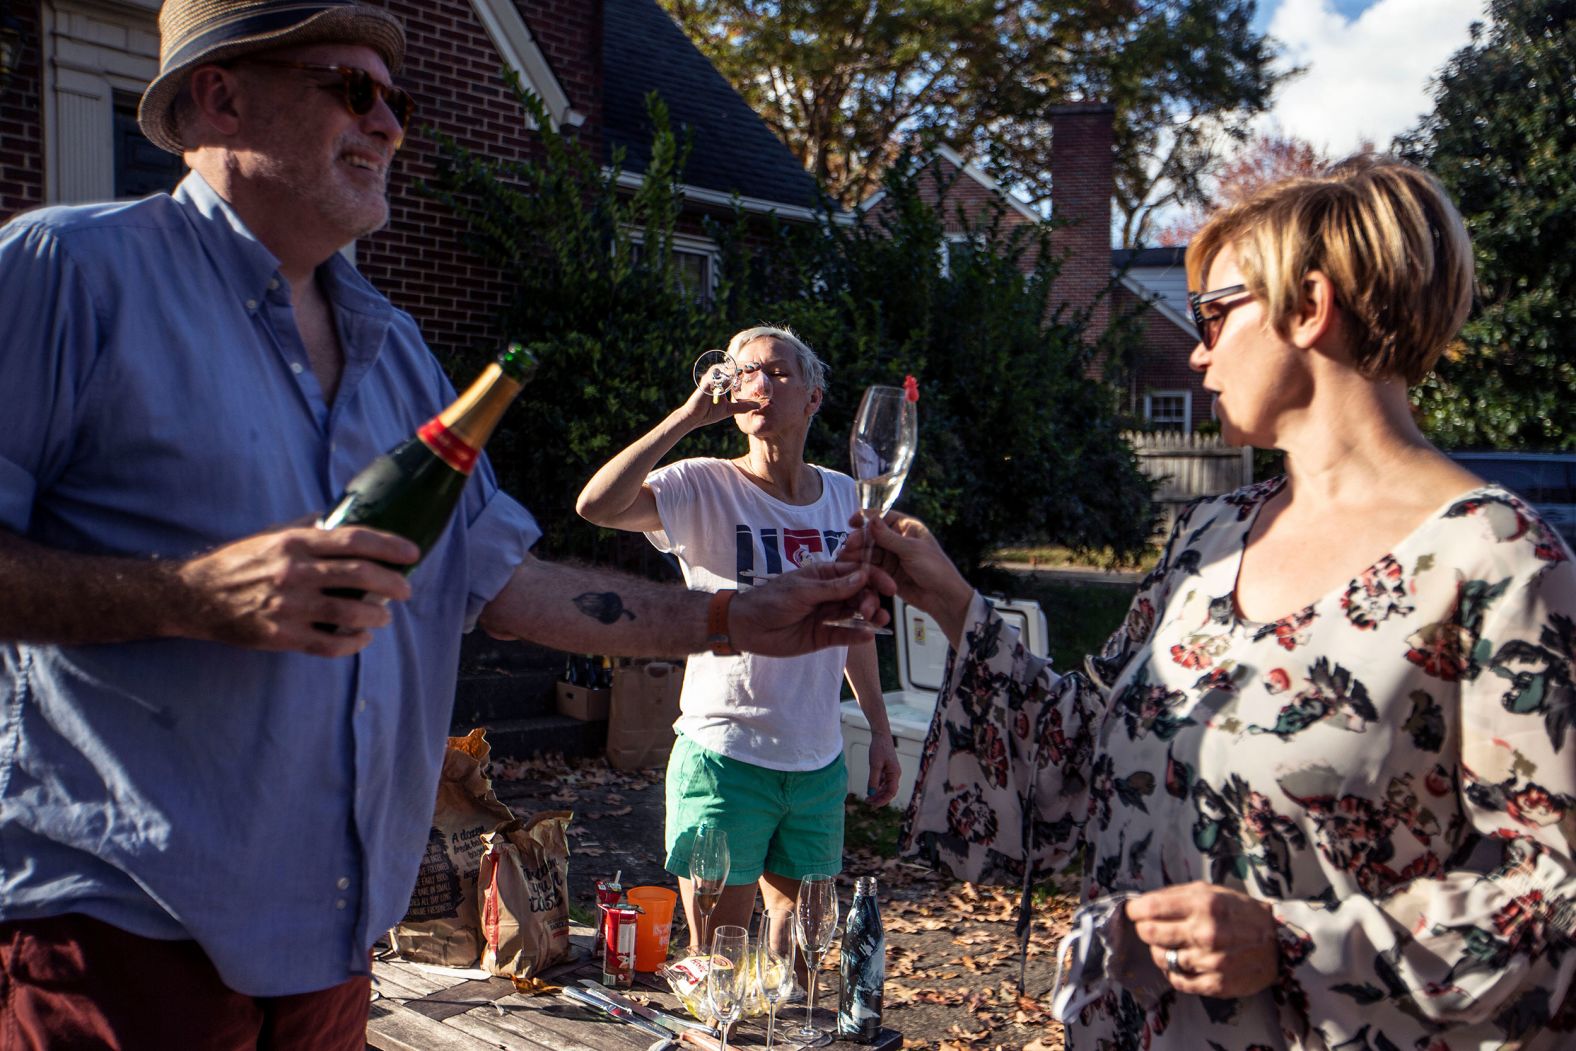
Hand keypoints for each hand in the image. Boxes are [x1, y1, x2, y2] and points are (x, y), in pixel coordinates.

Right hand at [174, 524, 418, 656]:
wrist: (195, 596)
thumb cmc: (239, 562)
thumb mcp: (272, 535)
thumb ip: (309, 528)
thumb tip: (345, 519)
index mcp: (294, 543)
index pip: (354, 539)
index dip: (389, 546)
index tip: (413, 553)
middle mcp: (293, 572)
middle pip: (359, 575)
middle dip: (392, 583)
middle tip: (406, 590)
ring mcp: (288, 606)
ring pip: (349, 613)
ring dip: (376, 615)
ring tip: (384, 616)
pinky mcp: (280, 636)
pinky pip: (328, 644)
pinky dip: (352, 644)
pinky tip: (362, 639)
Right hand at [679, 373, 761, 429]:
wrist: (694, 418)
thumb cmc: (709, 413)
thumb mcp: (729, 409)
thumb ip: (743, 406)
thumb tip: (759, 405)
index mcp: (722, 382)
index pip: (735, 371)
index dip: (746, 368)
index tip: (758, 367)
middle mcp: (715, 378)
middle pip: (731, 366)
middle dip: (744, 365)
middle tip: (757, 366)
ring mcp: (710, 379)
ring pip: (725, 368)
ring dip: (737, 367)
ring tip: (748, 369)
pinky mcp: (705, 383)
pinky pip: (717, 376)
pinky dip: (726, 375)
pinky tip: (736, 376)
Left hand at [730, 561, 894, 656]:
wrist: (747, 627)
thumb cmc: (770, 600)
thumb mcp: (802, 590)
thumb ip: (833, 587)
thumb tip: (862, 577)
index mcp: (825, 575)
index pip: (855, 573)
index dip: (873, 578)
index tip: (889, 586)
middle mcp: (830, 594)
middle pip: (860, 595)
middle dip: (870, 600)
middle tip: (869, 609)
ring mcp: (828, 615)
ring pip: (856, 615)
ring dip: (870, 617)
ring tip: (878, 621)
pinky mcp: (824, 636)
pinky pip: (845, 634)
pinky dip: (857, 634)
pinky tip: (868, 635)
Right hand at [843, 512, 973, 644]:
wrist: (943, 598)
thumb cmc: (936, 569)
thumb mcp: (911, 550)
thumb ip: (888, 537)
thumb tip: (870, 520)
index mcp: (907, 527)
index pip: (883, 516)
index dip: (866, 517)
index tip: (852, 522)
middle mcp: (898, 539)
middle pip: (872, 535)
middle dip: (859, 539)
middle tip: (848, 546)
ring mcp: (892, 556)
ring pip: (870, 551)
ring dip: (858, 554)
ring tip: (845, 558)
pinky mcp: (888, 572)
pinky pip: (872, 567)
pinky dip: (862, 567)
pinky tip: (852, 568)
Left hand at [865, 733, 901, 806]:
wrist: (881, 735)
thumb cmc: (879, 748)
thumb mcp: (875, 765)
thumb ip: (873, 780)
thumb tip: (871, 794)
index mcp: (895, 774)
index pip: (891, 792)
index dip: (883, 800)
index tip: (873, 805)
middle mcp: (895, 774)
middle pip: (889, 792)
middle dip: (879, 799)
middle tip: (868, 803)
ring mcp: (891, 772)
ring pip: (885, 788)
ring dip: (877, 794)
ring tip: (867, 798)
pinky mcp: (887, 769)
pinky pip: (883, 782)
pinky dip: (877, 787)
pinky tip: (870, 790)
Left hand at [1125, 882, 1279, 997]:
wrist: (1280, 943)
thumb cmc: (1240, 912)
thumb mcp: (1211, 891)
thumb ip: (1177, 895)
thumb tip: (1142, 902)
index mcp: (1203, 904)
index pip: (1149, 908)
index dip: (1135, 910)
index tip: (1134, 912)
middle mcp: (1205, 932)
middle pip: (1150, 934)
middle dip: (1144, 930)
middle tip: (1150, 928)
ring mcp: (1210, 961)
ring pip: (1162, 958)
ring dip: (1161, 952)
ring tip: (1172, 946)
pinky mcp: (1216, 984)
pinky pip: (1178, 981)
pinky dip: (1174, 972)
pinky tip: (1182, 963)